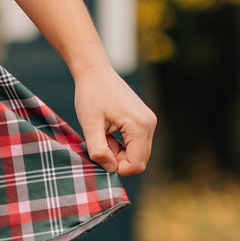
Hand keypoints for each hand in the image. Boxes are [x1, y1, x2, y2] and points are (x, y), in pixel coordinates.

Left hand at [73, 62, 155, 176]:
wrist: (95, 72)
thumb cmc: (90, 95)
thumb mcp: (89, 125)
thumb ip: (98, 150)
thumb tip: (111, 169)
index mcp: (140, 125)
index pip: (136, 164)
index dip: (116, 168)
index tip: (99, 154)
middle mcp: (150, 124)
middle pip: (139, 161)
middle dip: (118, 159)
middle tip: (100, 142)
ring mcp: (149, 121)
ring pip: (138, 153)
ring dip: (119, 152)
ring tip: (103, 135)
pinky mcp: (145, 120)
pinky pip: (137, 144)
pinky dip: (122, 144)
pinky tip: (109, 132)